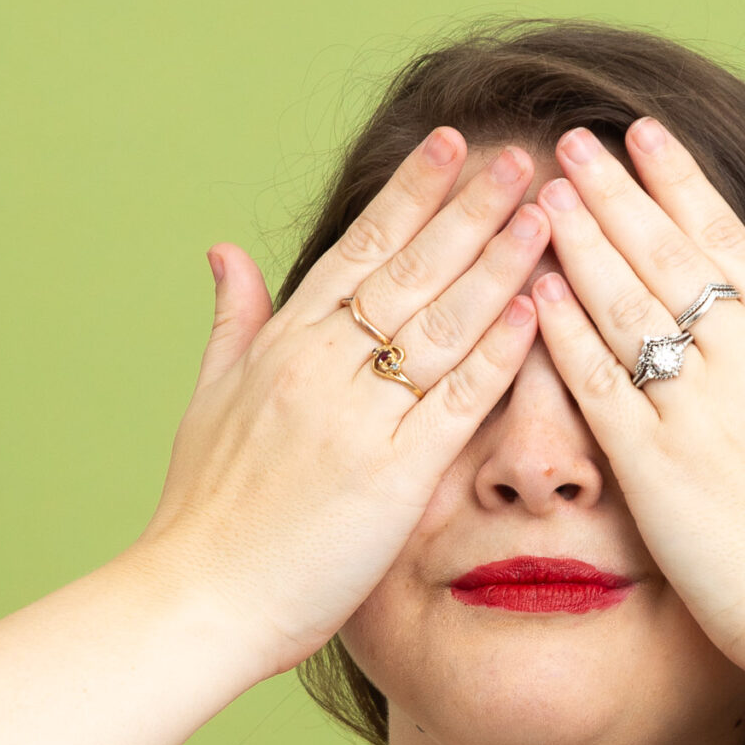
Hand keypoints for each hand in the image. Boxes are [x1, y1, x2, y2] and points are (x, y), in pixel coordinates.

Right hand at [136, 129, 545, 680]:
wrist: (198, 599)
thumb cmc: (202, 515)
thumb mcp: (206, 400)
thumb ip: (231, 322)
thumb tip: (226, 251)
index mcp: (281, 346)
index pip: (357, 250)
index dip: (409, 194)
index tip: (450, 145)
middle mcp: (319, 368)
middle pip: (409, 270)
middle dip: (470, 209)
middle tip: (523, 156)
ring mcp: (356, 419)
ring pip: (441, 323)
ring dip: (498, 263)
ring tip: (546, 212)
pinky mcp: (389, 477)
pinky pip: (455, 402)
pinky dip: (496, 354)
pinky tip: (534, 311)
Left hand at [528, 120, 744, 674]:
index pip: (728, 241)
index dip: (681, 183)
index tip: (645, 135)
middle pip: (667, 256)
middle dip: (617, 192)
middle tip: (571, 141)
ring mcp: (697, 410)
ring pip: (627, 304)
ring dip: (581, 242)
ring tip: (541, 190)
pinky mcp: (655, 465)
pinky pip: (600, 383)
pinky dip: (564, 332)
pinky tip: (532, 290)